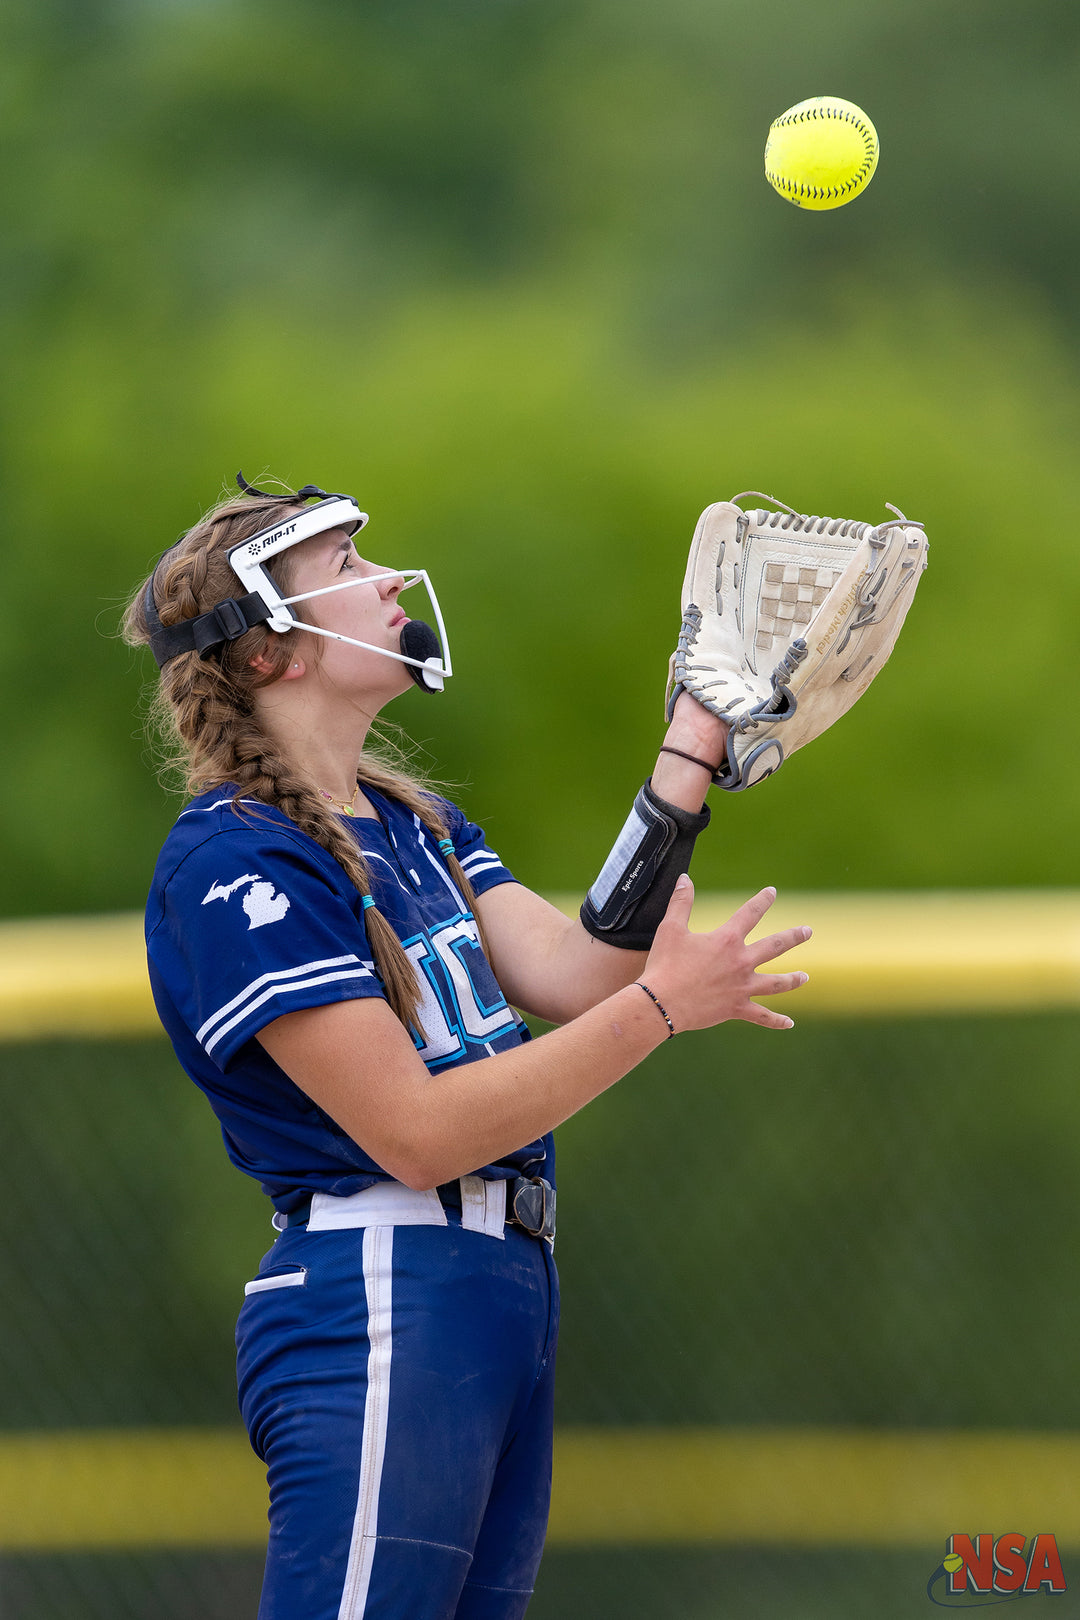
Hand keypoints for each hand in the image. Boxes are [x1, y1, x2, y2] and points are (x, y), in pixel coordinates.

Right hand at [641, 877, 810, 1032]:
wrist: (662, 1003)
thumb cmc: (664, 965)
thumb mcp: (671, 929)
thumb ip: (681, 902)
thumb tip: (685, 879)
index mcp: (727, 940)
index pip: (750, 913)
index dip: (762, 900)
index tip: (772, 892)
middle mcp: (741, 962)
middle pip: (774, 946)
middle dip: (793, 936)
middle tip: (808, 931)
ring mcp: (742, 987)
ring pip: (776, 983)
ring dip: (793, 979)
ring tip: (806, 976)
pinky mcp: (737, 1008)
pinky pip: (762, 1016)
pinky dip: (777, 1021)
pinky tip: (789, 1023)